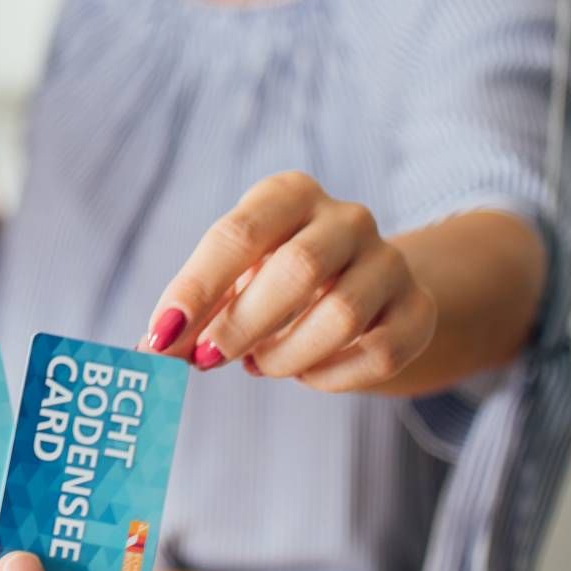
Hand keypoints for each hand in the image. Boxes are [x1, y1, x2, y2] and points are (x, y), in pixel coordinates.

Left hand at [143, 170, 436, 390]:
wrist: (365, 290)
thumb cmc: (275, 280)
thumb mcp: (231, 282)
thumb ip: (194, 312)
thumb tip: (152, 348)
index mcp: (289, 194)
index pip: (238, 233)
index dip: (196, 288)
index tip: (162, 335)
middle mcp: (346, 218)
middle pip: (298, 269)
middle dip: (242, 324)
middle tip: (207, 359)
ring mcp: (389, 261)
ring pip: (341, 315)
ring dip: (286, 354)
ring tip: (259, 364)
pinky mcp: (418, 308)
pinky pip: (379, 352)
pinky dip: (330, 376)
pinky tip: (306, 373)